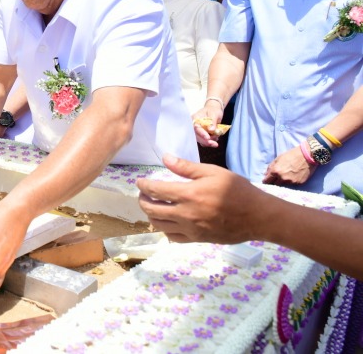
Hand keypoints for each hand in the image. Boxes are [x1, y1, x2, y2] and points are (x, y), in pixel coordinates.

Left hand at [137, 154, 264, 243]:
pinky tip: (167, 221)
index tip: (139, 182)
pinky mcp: (197, 240)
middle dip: (143, 200)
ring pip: (159, 225)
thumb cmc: (237, 190)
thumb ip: (186, 167)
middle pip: (152, 210)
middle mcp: (186, 214)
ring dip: (150, 215)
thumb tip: (165, 158)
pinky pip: (172, 237)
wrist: (258, 216)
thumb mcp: (213, 172)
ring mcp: (191, 229)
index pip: (156, 191)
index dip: (143, 186)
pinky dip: (164, 229)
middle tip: (143, 194)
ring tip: (152, 206)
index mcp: (189, 194)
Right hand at [191, 102, 223, 146]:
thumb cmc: (213, 110)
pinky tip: (215, 139)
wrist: (214, 110)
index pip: (196, 127)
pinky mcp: (202, 135)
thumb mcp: (214, 113)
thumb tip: (211, 129)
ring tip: (217, 138)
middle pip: (197, 136)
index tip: (208, 138)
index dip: (201, 133)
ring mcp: (198, 131)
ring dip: (208, 142)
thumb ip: (212, 121)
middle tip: (215, 144)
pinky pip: (204, 141)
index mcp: (195, 119)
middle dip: (205, 141)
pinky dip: (210, 142)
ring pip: (200, 140)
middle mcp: (194, 126)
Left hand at [263, 145, 316, 185]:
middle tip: (275, 179)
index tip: (266, 181)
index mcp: (275, 171)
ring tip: (286, 176)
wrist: (307, 156)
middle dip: (274, 182)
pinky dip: (291, 182)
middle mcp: (282, 178)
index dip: (266, 181)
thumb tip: (265, 174)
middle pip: (275, 184)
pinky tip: (293, 176)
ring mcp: (291, 182)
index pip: (267, 181)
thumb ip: (270, 167)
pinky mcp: (298, 183)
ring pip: (283, 185)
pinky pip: (292, 184)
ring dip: (283, 182)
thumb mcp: (278, 158)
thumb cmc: (291, 155)